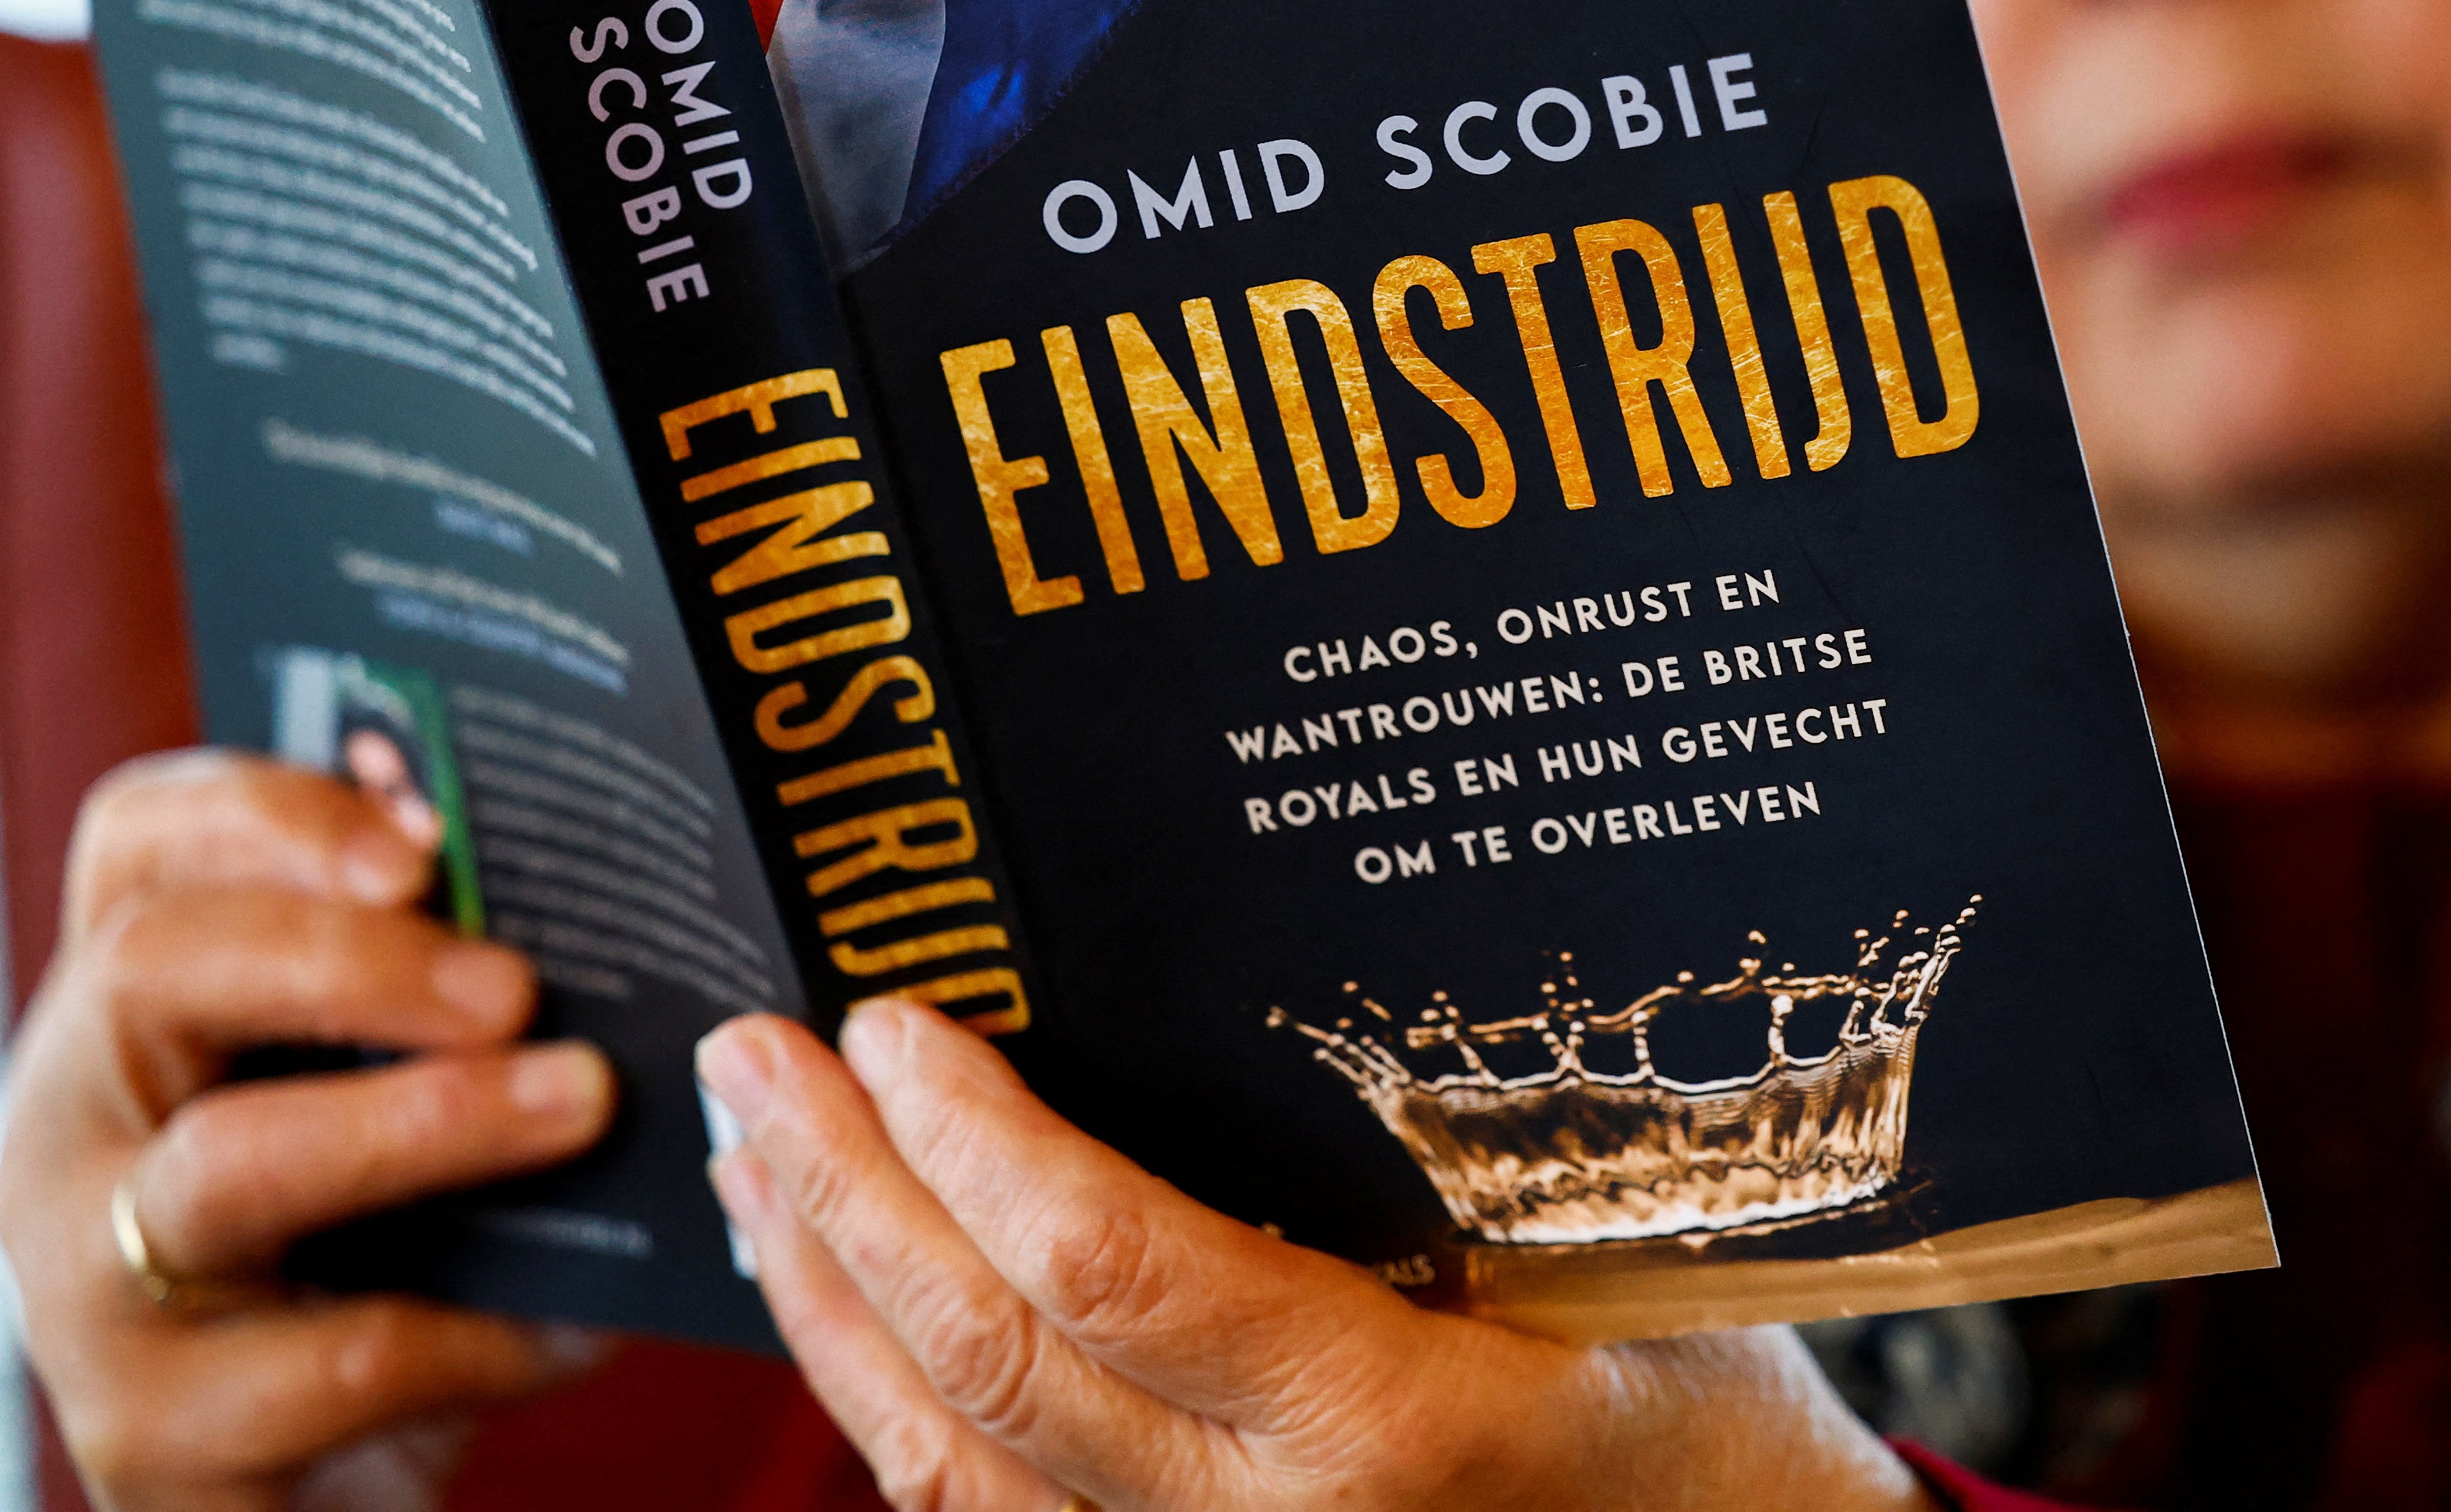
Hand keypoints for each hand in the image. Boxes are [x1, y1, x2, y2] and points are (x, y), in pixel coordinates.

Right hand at [0, 750, 618, 1510]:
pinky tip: (583, 1315)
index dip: (271, 809)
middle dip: (354, 957)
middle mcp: (71, 1125)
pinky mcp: (152, 1433)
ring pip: (228, 1165)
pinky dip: (482, 1329)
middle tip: (519, 988)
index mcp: (129, 1010)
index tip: (425, 833)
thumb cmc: (371, 1251)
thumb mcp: (390, 1104)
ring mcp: (89, 1284)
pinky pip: (331, 1360)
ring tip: (581, 1101)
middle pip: (159, 968)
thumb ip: (452, 1000)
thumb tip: (612, 902)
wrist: (312, 1487)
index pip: (141, 843)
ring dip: (428, 1122)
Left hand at [696, 1001, 1932, 1511]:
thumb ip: (1422, 1169)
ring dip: (824, 1295)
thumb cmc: (1693, 1396)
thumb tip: (1219, 990)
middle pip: (988, 1362)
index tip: (902, 1022)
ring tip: (757, 1155)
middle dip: (847, 1194)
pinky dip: (877, 1397)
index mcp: (1390, 1426)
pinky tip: (837, 1300)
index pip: (1117, 1271)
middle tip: (762, 1052)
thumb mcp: (1601, 1252)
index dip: (979, 1144)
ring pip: (940, 1460)